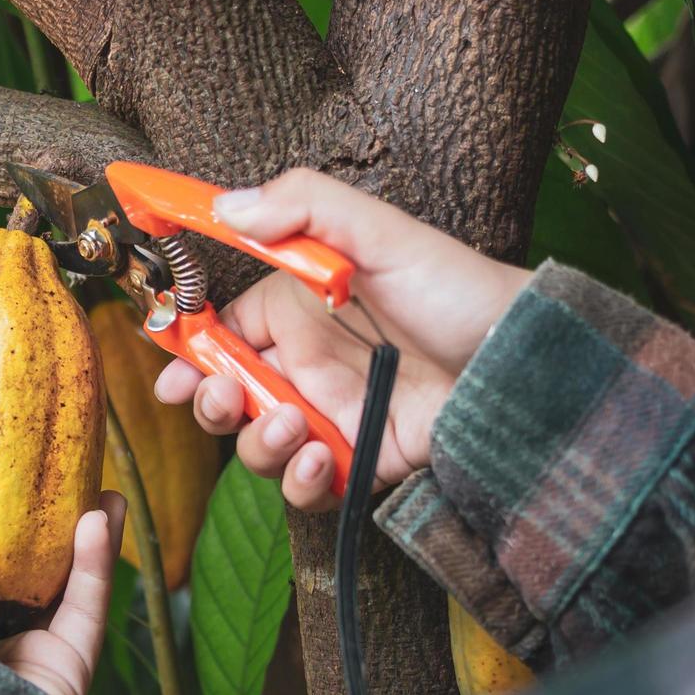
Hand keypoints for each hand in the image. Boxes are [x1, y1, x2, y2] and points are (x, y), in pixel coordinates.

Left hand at [0, 415, 126, 694]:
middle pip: (14, 568)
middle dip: (39, 521)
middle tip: (59, 468)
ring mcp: (22, 652)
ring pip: (60, 585)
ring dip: (81, 535)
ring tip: (99, 483)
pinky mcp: (67, 667)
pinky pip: (86, 607)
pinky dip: (96, 562)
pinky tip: (103, 513)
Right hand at [154, 168, 531, 510]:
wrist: (524, 360)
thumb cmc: (458, 289)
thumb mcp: (381, 231)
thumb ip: (304, 206)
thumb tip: (226, 206)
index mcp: (299, 311)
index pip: (222, 335)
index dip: (188, 356)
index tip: (169, 375)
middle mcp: (308, 366)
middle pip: (226, 396)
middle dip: (211, 404)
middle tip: (225, 398)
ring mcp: (332, 416)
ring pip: (258, 445)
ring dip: (258, 443)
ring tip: (294, 424)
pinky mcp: (359, 462)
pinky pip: (307, 488)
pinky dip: (300, 484)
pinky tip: (321, 461)